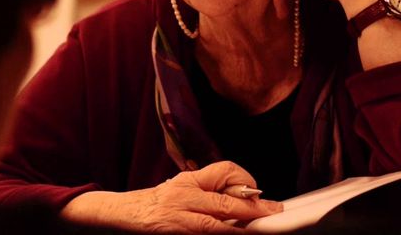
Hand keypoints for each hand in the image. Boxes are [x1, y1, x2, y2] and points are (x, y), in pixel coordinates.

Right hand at [60, 161, 282, 232]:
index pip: (223, 171)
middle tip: (275, 213)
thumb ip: (210, 189)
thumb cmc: (159, 201)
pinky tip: (236, 234)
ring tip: (262, 229)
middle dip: (253, 210)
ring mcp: (179, 219)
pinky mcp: (176, 233)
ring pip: (215, 225)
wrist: (125, 213)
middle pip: (224, 202)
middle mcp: (184, 196)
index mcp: (190, 180)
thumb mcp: (183, 186)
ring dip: (241, 228)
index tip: (259, 193)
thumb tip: (246, 197)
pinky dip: (222, 234)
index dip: (244, 180)